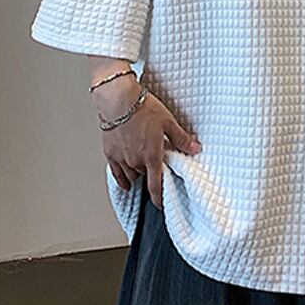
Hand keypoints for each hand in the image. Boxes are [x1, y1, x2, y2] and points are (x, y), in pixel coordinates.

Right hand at [92, 75, 201, 209]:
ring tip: (143, 169)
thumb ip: (181, 138)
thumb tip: (195, 148)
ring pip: (130, 176)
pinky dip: (122, 178)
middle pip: (144, 176)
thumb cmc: (142, 108)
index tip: (161, 204)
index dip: (159, 198)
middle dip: (151, 174)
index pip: (155, 185)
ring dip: (138, 175)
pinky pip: (116, 173)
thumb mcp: (168, 122)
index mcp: (151, 156)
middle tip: (156, 167)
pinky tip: (125, 181)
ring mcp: (121, 158)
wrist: (118, 100)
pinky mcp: (110, 153)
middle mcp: (135, 161)